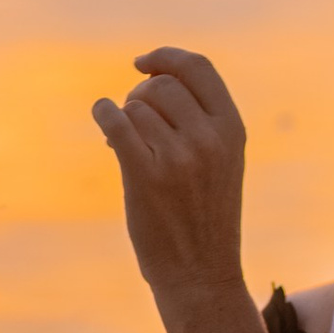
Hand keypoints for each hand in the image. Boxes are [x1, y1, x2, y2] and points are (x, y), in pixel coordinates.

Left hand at [92, 48, 247, 306]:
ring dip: (124, 118)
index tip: (142, 63)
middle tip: (134, 120)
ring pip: (135, 107)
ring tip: (127, 144)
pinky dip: (103, 113)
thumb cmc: (205, 218)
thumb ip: (201, 121)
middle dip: (140, 96)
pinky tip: (102, 117)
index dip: (166, 57)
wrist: (201, 275)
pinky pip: (116, 123)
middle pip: (161, 86)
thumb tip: (147, 82)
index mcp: (232, 130)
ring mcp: (179, 158)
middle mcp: (209, 139)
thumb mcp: (221, 163)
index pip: (198, 67)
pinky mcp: (146, 177)